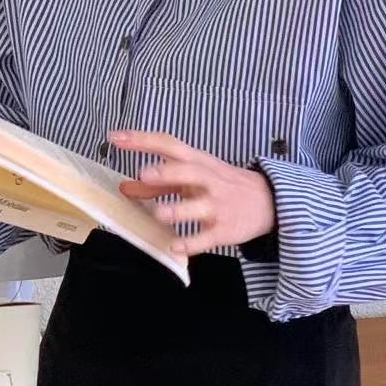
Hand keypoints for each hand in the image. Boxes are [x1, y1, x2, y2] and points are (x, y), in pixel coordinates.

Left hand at [109, 129, 275, 254]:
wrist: (269, 202)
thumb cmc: (222, 186)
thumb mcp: (193, 178)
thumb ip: (158, 184)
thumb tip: (125, 187)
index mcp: (198, 163)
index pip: (170, 145)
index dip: (143, 140)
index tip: (116, 138)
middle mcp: (209, 181)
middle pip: (190, 171)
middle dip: (169, 172)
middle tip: (145, 174)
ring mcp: (218, 206)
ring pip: (199, 206)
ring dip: (179, 210)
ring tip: (160, 214)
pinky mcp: (225, 230)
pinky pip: (207, 237)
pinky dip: (191, 243)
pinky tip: (175, 247)